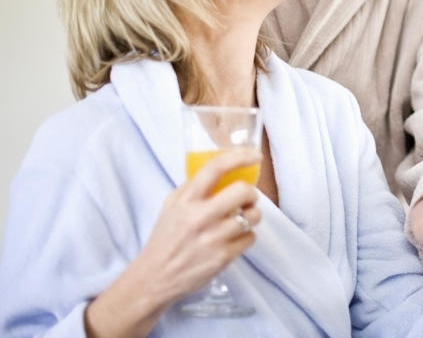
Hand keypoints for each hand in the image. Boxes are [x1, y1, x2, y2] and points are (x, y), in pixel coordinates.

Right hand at [84, 148, 262, 337]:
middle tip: (246, 199)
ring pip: (253, 216)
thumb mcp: (171, 206)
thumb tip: (221, 170)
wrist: (155, 278)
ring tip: (239, 220)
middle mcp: (200, 217)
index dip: (240, 157)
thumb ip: (192, 188)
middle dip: (251, 193)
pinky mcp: (223, 257)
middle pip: (243, 191)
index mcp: (186, 201)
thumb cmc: (165, 239)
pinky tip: (233, 239)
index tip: (255, 156)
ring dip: (251, 216)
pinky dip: (246, 236)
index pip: (215, 168)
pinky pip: (251, 237)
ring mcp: (213, 238)